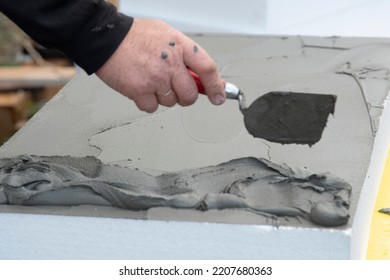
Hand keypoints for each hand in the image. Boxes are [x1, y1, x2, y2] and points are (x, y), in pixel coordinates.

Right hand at [96, 18, 225, 112]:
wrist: (107, 39)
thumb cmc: (136, 37)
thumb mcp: (168, 35)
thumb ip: (186, 56)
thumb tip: (202, 78)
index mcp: (180, 46)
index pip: (208, 69)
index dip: (216, 86)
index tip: (218, 97)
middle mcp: (170, 63)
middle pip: (189, 94)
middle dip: (184, 96)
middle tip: (174, 87)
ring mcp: (155, 78)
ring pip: (171, 102)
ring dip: (163, 96)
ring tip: (151, 79)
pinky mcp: (140, 90)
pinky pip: (153, 107)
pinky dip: (147, 101)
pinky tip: (141, 87)